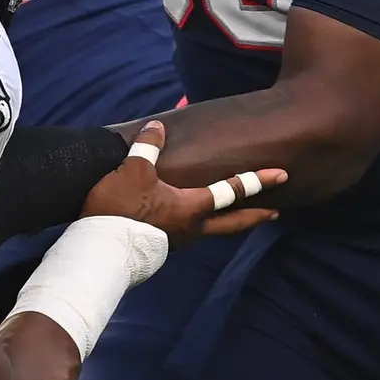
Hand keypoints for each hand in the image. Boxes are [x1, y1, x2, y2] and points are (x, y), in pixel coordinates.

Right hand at [81, 121, 284, 245]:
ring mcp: (176, 243)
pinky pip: (188, 236)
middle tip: (275, 212)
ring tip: (232, 215)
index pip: (232, 191)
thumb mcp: (132, 171)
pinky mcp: (158, 250)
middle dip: (255, 216)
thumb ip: (148, 146)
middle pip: (232, 223)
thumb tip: (157, 126)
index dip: (258, 180)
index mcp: (192, 207)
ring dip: (227, 223)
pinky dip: (199, 227)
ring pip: (211, 231)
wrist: (97, 254)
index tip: (282, 174)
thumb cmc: (120, 211)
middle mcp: (191, 228)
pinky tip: (188, 222)